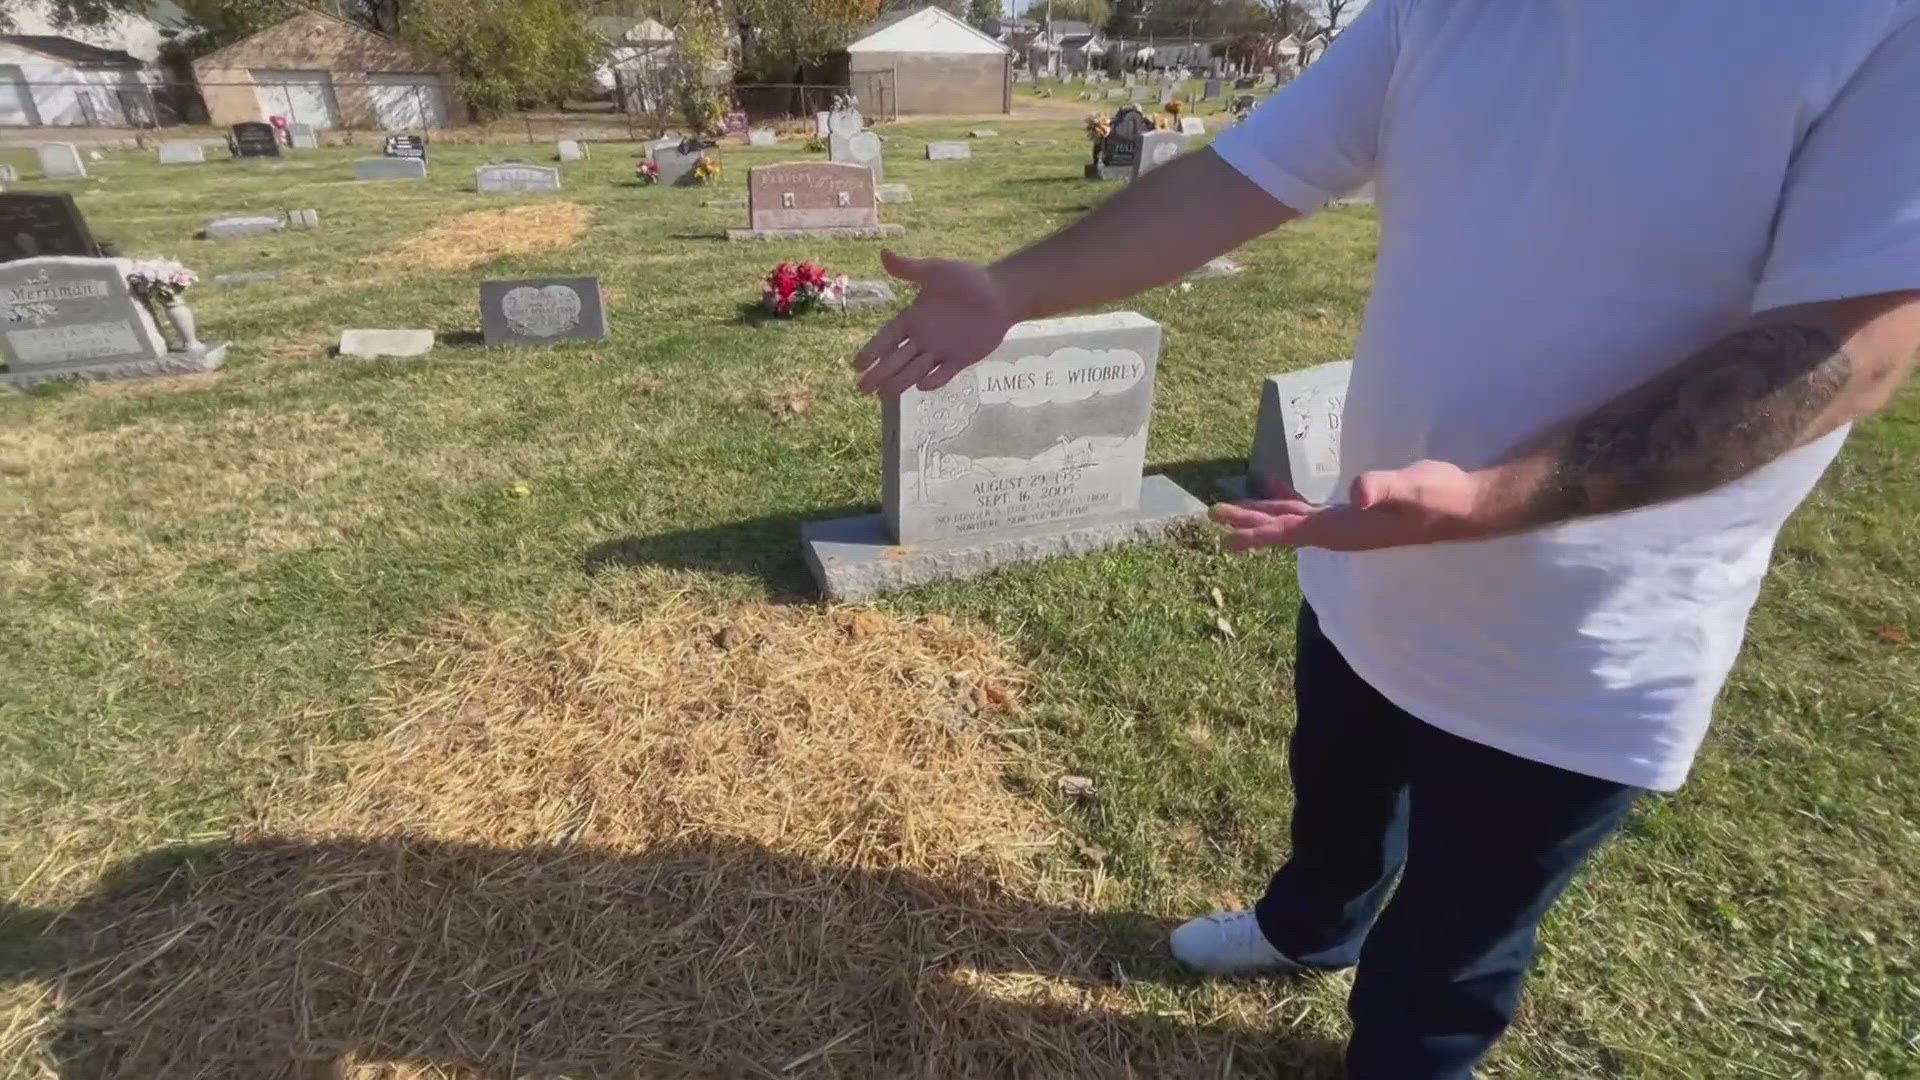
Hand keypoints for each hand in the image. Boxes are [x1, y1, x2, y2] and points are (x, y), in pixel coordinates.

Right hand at [851, 250, 1020, 394]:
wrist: (1000, 293)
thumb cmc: (967, 280)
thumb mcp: (935, 272)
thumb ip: (909, 268)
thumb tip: (882, 253)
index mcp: (913, 318)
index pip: (886, 339)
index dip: (871, 351)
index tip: (856, 365)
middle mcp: (923, 338)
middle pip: (896, 360)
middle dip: (879, 374)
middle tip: (862, 389)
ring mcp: (941, 351)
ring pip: (915, 370)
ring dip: (900, 382)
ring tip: (883, 395)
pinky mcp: (960, 360)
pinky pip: (943, 374)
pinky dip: (933, 381)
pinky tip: (921, 385)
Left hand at [1211, 461, 1507, 551]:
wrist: (1465, 506)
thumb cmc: (1438, 496)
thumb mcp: (1411, 487)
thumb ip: (1383, 488)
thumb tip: (1358, 493)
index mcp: (1344, 529)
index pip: (1290, 531)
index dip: (1256, 531)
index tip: (1224, 535)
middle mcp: (1340, 532)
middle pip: (1284, 529)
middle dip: (1249, 523)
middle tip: (1214, 518)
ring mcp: (1346, 525)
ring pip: (1294, 520)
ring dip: (1265, 514)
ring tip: (1234, 509)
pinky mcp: (1355, 515)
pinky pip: (1311, 510)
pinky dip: (1290, 500)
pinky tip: (1278, 488)